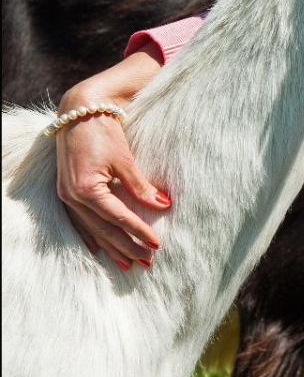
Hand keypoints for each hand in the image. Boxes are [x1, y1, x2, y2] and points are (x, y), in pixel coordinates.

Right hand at [56, 111, 170, 269]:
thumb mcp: (124, 160)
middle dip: (126, 248)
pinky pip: (78, 222)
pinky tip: (98, 250)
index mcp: (88, 190)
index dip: (138, 232)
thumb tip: (163, 205)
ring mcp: (67, 196)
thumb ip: (140, 186)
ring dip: (110, 247)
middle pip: (104, 230)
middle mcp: (73, 197)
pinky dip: (90, 236)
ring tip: (127, 264)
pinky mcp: (66, 192)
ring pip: (91, 229)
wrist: (79, 112)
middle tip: (146, 263)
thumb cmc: (104, 132)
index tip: (156, 245)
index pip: (119, 218)